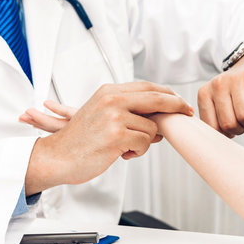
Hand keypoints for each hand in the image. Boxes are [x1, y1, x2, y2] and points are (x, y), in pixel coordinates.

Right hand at [23, 82, 193, 193]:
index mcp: (108, 92)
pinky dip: (137, 152)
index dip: (167, 95)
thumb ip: (127, 111)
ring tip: (126, 147)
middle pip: (157, 98)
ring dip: (145, 142)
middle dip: (176, 107)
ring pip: (152, 128)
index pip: (147, 87)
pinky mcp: (117, 135)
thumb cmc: (78, 141)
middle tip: (186, 113)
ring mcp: (114, 116)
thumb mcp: (101, 116)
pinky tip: (121, 154)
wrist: (57, 157)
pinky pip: (144, 143)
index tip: (179, 102)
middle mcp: (112, 100)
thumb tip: (158, 119)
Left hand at [197, 46, 243, 137]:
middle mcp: (217, 85)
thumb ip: (214, 120)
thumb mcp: (218, 103)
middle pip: (229, 124)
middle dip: (240, 130)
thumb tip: (216, 144)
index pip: (212, 127)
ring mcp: (235, 79)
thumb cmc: (235, 92)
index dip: (225, 134)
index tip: (231, 129)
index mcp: (204, 94)